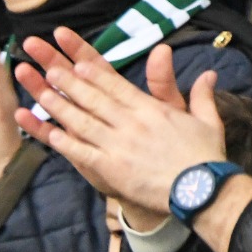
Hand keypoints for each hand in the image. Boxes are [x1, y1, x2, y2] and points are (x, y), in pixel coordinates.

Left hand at [11, 29, 224, 219]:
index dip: (94, 73)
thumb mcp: (206, 120)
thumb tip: (208, 73)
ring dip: (61, 107)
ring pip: (84, 122)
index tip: (76, 61)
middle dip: (70, 82)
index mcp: (152, 110)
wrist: (201, 190)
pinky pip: (84, 153)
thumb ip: (201, 95)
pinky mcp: (113, 169)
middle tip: (49, 67)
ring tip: (42, 93)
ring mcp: (120, 146)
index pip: (117, 86)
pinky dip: (66, 142)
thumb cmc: (205, 155)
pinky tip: (52, 133)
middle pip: (95, 99)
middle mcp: (132, 123)